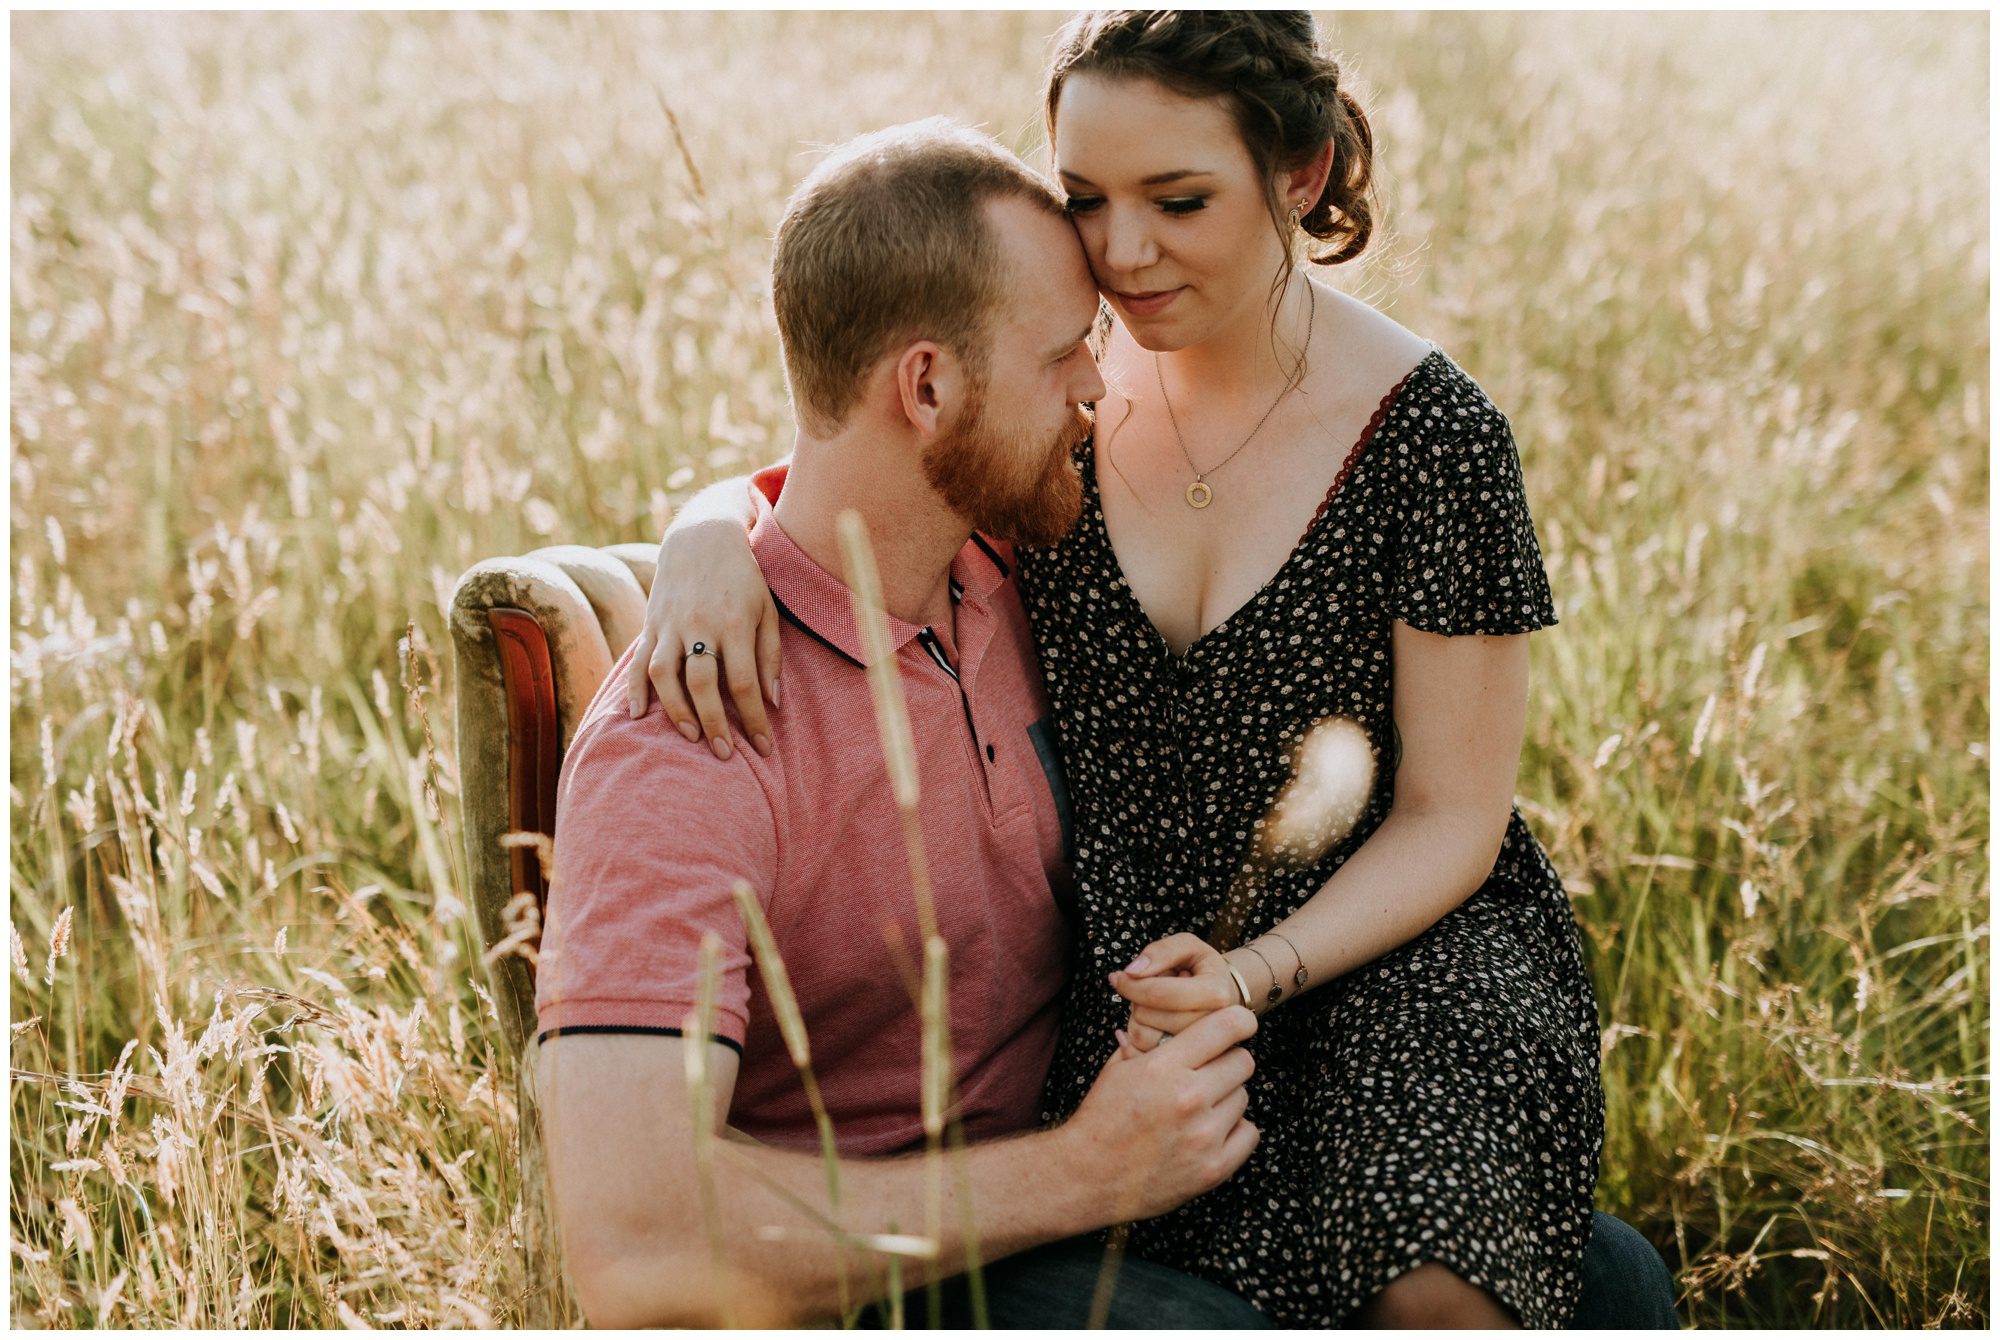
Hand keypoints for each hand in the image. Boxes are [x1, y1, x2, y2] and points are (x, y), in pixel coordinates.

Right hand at [624, 519, 780, 758]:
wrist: (702, 536)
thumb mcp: (766, 611)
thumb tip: (773, 702)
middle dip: (715, 724)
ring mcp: (670, 624)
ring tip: (691, 737)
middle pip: (703, 684)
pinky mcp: (651, 622)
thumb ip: (770, 656)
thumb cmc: (743, 578)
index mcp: (734, 623)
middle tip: (725, 755)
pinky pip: (637, 660)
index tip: (762, 748)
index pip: (743, 682)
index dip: (753, 719)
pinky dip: (634, 689)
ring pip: (665, 675)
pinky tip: (638, 715)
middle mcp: (699, 625)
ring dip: (676, 711)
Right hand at [1061, 1004, 1259, 1222]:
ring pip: (1243, 1097)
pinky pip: (1249, 1133)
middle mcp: (1189, 1098)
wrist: (1088, 1177)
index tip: (1237, 1026)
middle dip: (1227, 1062)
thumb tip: (1178, 1014)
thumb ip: (1152, 1041)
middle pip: (1243, 1062)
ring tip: (1197, 1108)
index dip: (1237, 1021)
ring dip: (1226, 1098)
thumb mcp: (1119, 1069)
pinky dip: (1234, 1130)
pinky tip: (1209, 1131)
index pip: (1228, 1027)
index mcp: (1164, 1068)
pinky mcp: (1213, 1168)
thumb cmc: (1102, 1118)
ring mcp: (1203, 1136)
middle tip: (1206, 1072)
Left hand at [1110, 932, 1248, 1053]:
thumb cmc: (1202, 968)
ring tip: (1154, 1007)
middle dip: (1137, 1000)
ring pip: (1143, 1037)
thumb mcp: (1188, 946)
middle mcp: (1211, 1027)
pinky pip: (1142, 1054)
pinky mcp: (1185, 1063)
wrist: (1223, 996)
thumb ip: (1161, 951)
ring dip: (1136, 1018)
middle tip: (1150, 990)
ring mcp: (1199, 1050)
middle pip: (1148, 1017)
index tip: (1120, 976)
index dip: (1131, 983)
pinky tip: (1149, 1023)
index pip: (1159, 994)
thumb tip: (1132, 971)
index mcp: (1216, 995)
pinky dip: (1136, 1037)